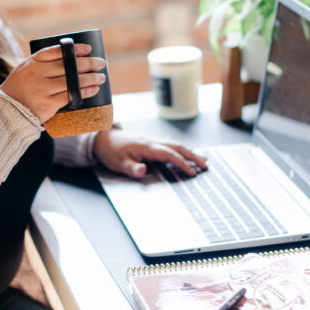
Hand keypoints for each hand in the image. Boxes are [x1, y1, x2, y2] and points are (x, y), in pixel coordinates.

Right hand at [0, 43, 106, 122]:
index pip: (56, 51)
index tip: (88, 49)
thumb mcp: (25, 70)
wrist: (7, 111)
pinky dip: (84, 92)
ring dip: (90, 78)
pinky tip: (93, 89)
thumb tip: (73, 60)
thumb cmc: (20, 89)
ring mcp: (42, 89)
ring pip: (71, 81)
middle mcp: (36, 73)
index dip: (74, 49)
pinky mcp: (46, 104)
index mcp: (32, 62)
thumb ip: (44, 64)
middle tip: (101, 63)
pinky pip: (70, 96)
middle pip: (67, 65)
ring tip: (101, 77)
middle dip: (88, 63)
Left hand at [92, 129, 207, 178]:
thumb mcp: (118, 163)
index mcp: (147, 147)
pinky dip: (181, 150)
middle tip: (206, 165)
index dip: (182, 163)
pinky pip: (170, 145)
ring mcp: (153, 141)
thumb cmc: (110, 151)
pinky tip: (186, 153)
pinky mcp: (151, 143)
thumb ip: (132, 168)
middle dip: (192, 156)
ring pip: (175, 145)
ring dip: (189, 152)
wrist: (103, 138)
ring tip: (202, 160)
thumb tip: (143, 170)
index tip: (192, 172)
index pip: (169, 155)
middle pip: (177, 147)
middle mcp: (152, 142)